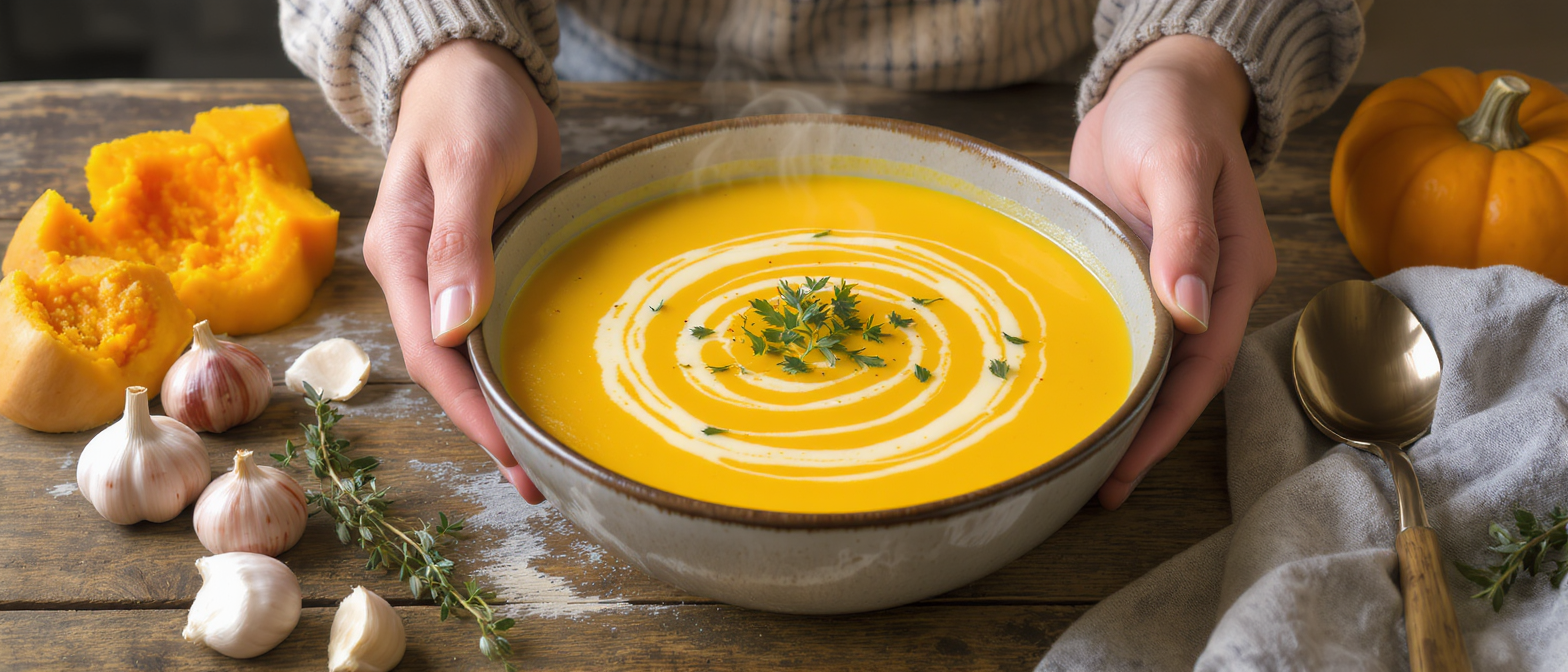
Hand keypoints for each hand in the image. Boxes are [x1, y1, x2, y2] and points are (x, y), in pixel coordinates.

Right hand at [363, 39, 560, 502]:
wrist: (479, 69)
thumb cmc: (465, 104)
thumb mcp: (464, 163)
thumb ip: (459, 238)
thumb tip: (457, 324)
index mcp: (401, 261)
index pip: (431, 355)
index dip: (469, 410)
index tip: (513, 452)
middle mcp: (423, 281)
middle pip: (451, 373)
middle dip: (490, 430)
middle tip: (541, 481)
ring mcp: (457, 278)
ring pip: (478, 360)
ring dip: (508, 410)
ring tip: (552, 461)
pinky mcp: (493, 268)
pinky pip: (504, 331)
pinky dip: (525, 370)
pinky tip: (554, 397)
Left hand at [1069, 35, 1276, 509]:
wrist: (1156, 82)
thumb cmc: (1173, 114)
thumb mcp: (1178, 164)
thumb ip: (1185, 234)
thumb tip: (1191, 310)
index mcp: (1234, 273)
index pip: (1202, 368)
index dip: (1166, 423)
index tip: (1127, 468)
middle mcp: (1205, 289)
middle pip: (1175, 379)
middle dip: (1139, 435)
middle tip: (1091, 488)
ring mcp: (1166, 283)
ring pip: (1144, 361)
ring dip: (1115, 407)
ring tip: (1072, 458)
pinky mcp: (1129, 271)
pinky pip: (1116, 329)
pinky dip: (1096, 364)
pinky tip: (1063, 391)